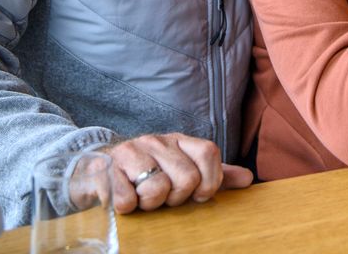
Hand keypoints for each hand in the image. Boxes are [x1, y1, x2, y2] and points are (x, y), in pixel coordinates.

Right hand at [99, 132, 252, 212]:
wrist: (98, 169)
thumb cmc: (147, 173)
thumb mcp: (183, 171)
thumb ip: (214, 174)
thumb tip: (248, 178)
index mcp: (179, 141)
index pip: (209, 153)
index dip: (209, 181)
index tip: (196, 194)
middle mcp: (157, 140)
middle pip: (186, 178)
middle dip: (176, 198)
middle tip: (162, 196)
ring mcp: (131, 151)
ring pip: (157, 188)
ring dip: (151, 203)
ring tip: (143, 197)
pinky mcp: (106, 169)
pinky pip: (127, 200)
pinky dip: (127, 207)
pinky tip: (124, 198)